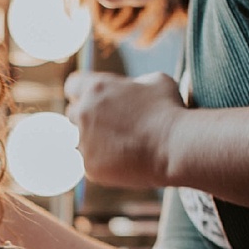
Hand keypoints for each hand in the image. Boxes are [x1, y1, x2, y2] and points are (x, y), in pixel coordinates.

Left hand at [63, 71, 183, 190]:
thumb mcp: (156, 81)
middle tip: (111, 126)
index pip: (73, 86)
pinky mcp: (91, 167)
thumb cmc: (169, 111)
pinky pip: (92, 164)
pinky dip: (106, 164)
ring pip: (82, 142)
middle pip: (72, 114)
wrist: (175, 147)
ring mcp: (85, 142)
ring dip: (97, 143)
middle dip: (88, 118)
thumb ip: (134, 83)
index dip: (83, 93)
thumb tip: (132, 89)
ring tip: (124, 147)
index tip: (92, 100)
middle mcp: (84, 113)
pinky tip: (127, 162)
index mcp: (96, 88)